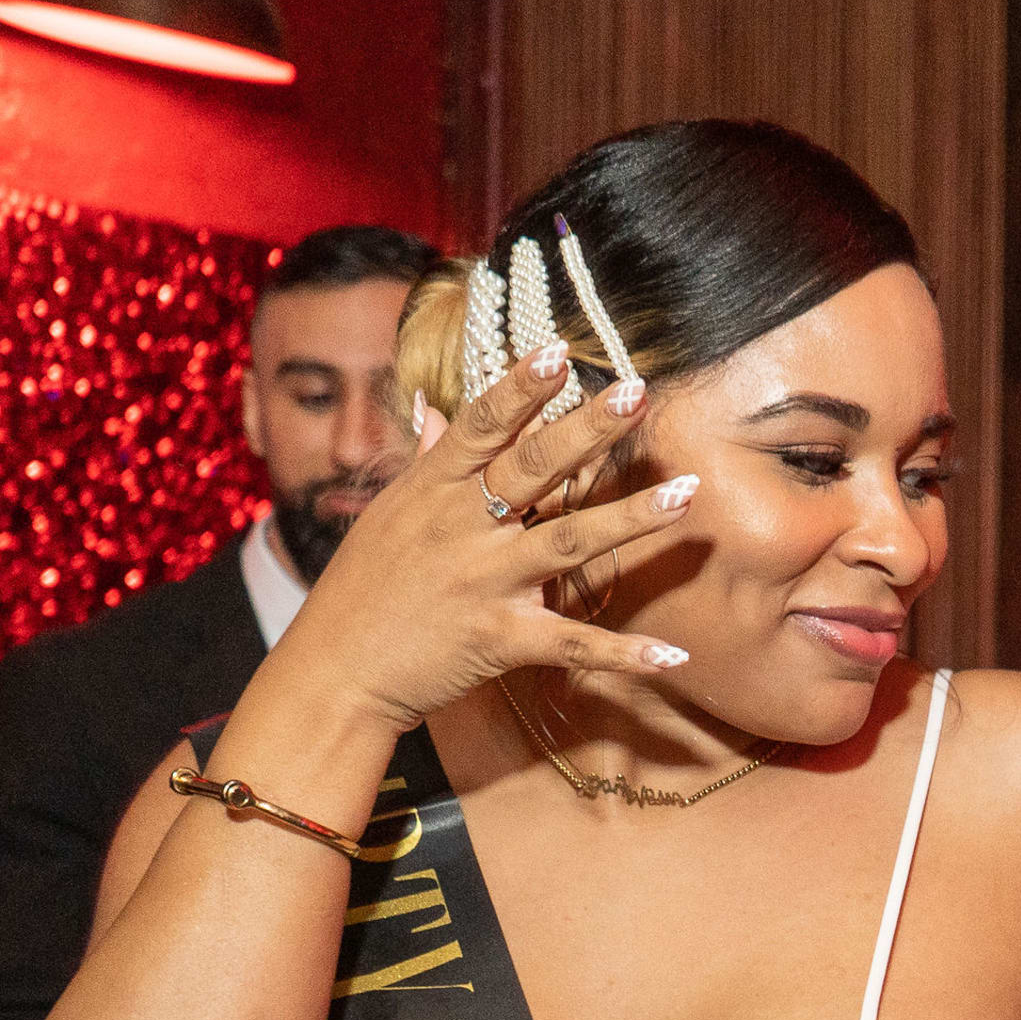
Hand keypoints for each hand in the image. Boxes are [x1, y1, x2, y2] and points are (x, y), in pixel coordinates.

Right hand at [278, 349, 704, 730]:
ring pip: (567, 542)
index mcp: (432, 490)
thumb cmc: (363, 588)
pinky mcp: (499, 639)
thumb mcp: (388, 514)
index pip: (482, 425)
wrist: (334, 671)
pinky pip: (572, 644)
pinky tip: (674, 656)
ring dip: (631, 518)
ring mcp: (482, 582)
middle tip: (638, 389)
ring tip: (686, 491)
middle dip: (587, 428)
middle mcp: (460, 528)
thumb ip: (425, 458)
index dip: (520, 386)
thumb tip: (432, 403)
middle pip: (532, 467)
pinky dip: (624, 654)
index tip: (559, 348)